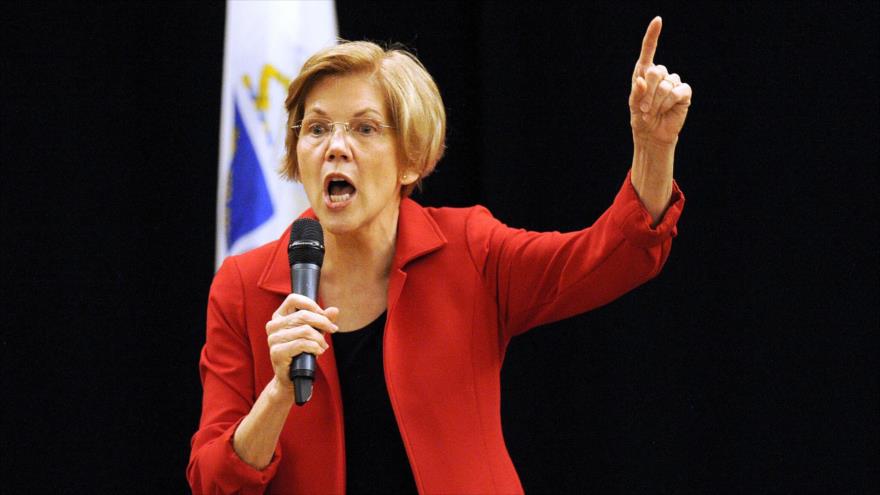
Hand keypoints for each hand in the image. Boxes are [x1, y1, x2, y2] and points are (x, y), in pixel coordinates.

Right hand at [265, 294, 338, 393]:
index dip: (312, 304)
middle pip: (303, 315)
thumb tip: (334, 310)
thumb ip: (323, 320)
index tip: (324, 314)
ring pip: (305, 330)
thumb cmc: (302, 352)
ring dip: (320, 339)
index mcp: (278, 317)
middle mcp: (272, 325)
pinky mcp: (277, 352)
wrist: (292, 377)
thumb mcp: (314, 332)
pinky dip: (315, 347)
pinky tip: (318, 351)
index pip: (293, 299)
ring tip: (323, 345)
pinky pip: (302, 344)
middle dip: (323, 322)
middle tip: (333, 329)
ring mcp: (273, 339)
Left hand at [629, 16, 691, 146]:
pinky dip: (668, 103)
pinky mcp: (684, 92)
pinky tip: (665, 110)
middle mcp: (661, 74)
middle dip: (648, 92)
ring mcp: (674, 82)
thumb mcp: (634, 105)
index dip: (653, 35)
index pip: (649, 50)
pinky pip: (677, 92)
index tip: (658, 20)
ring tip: (652, 113)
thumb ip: (637, 92)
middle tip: (644, 109)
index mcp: (645, 72)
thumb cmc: (640, 117)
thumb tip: (642, 80)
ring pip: (666, 85)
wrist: (652, 134)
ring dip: (656, 102)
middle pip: (656, 71)